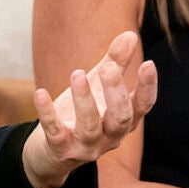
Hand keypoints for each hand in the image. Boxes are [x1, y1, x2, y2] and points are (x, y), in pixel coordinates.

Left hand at [22, 30, 156, 187]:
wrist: (51, 152)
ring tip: (77, 74)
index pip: (142, 106)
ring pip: (89, 126)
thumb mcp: (98, 88)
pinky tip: (40, 93)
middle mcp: (109, 136)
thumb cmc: (81, 114)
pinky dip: (47, 113)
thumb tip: (130, 34)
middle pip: (120, 118)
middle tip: (108, 68)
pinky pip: (54, 132)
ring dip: (84, 100)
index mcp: (123, 120)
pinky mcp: (61, 149)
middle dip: (116, 93)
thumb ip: (115, 63)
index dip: (148, 87)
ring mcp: (86, 146)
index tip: (148, 64)